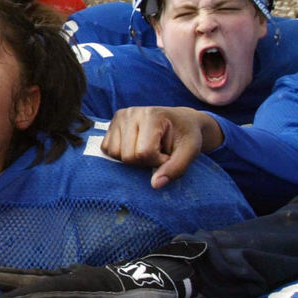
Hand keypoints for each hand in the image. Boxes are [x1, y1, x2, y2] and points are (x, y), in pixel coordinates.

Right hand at [0, 240, 205, 297]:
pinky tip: (20, 283)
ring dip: (15, 275)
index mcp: (87, 286)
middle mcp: (78, 276)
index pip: (48, 291)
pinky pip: (48, 278)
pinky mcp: (81, 278)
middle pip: (37, 277)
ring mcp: (78, 274)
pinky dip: (29, 279)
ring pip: (40, 275)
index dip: (23, 297)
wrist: (164, 279)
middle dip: (9, 278)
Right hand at [101, 106, 223, 188]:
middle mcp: (130, 113)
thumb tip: (155, 185)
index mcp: (151, 115)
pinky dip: (121, 154)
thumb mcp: (190, 152)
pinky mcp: (111, 125)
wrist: (182, 122)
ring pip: (114, 154)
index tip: (168, 155)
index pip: (143, 152)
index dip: (157, 162)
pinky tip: (135, 147)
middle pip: (127, 156)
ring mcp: (119, 118)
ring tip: (147, 149)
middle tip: (158, 153)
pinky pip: (107, 149)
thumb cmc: (186, 136)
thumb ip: (175, 169)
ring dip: (132, 159)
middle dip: (144, 162)